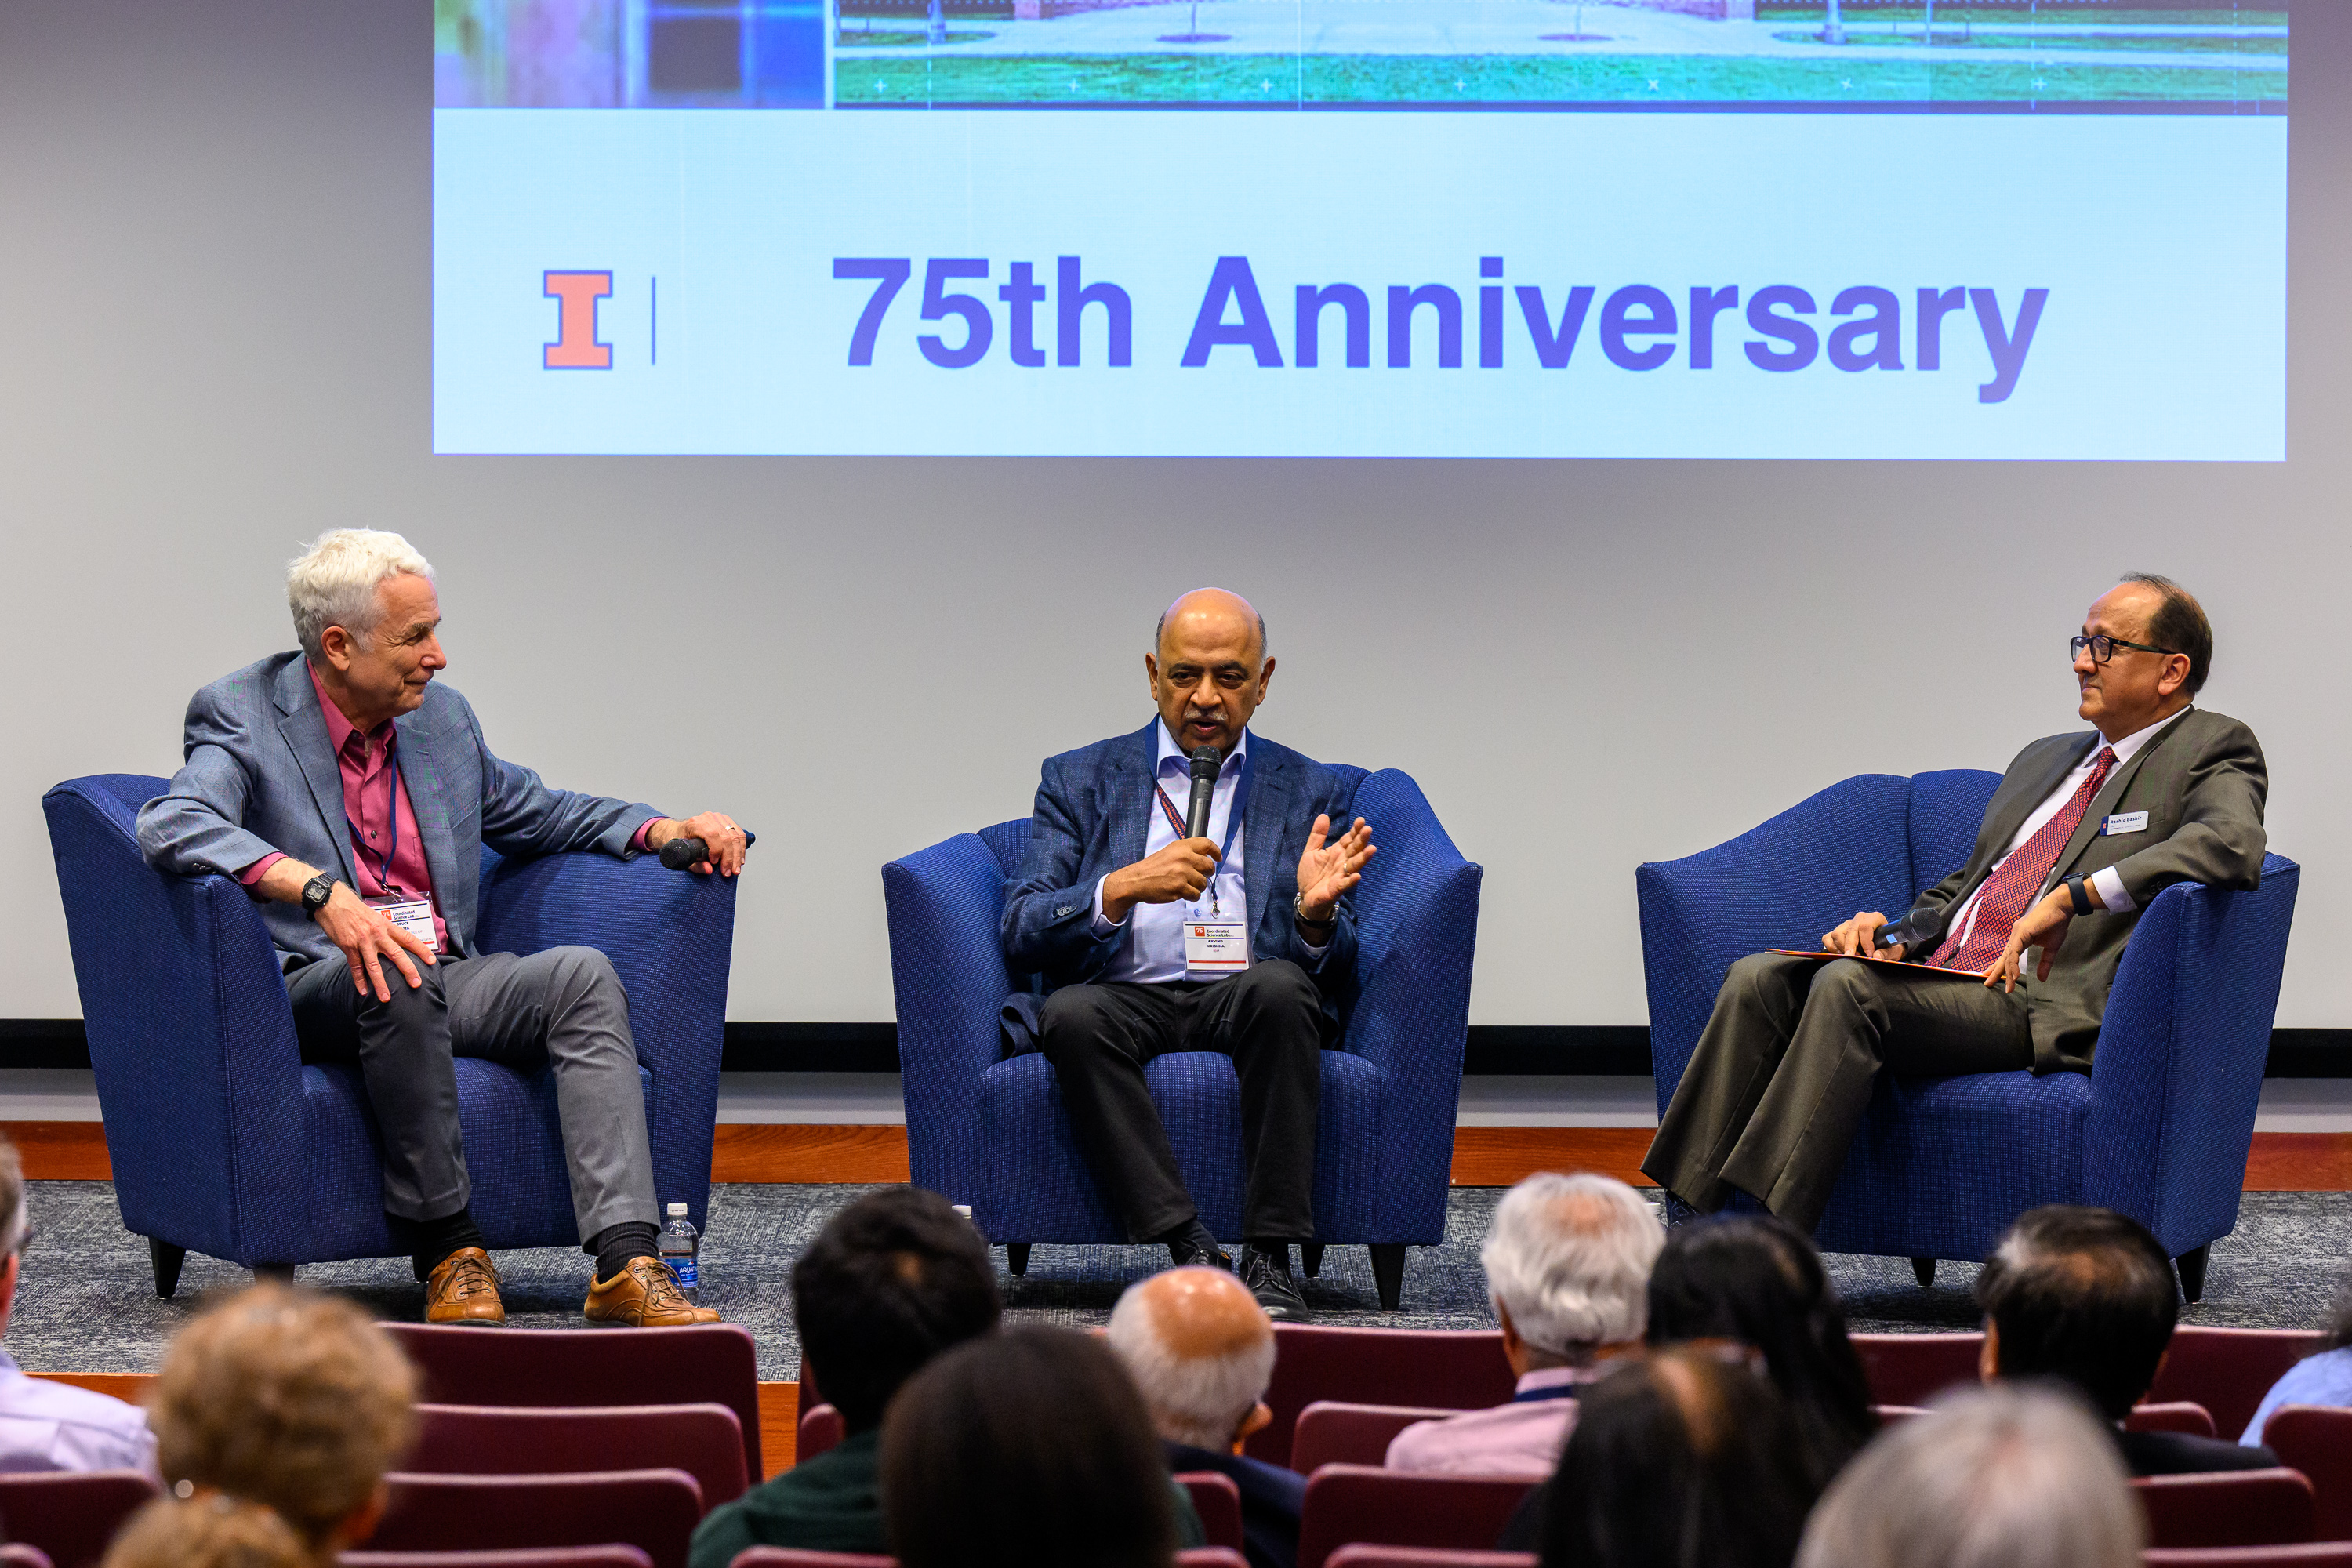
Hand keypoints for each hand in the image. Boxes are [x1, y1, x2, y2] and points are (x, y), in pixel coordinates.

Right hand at [314, 884, 435, 1000]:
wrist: (333, 902)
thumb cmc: (356, 909)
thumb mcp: (376, 917)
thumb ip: (385, 931)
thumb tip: (397, 943)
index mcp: (387, 925)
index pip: (408, 938)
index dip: (421, 950)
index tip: (432, 961)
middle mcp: (377, 934)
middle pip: (396, 954)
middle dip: (407, 970)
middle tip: (416, 983)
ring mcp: (362, 941)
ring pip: (374, 966)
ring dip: (381, 983)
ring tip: (386, 998)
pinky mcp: (348, 947)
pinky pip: (355, 967)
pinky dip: (359, 980)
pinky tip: (363, 992)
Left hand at [650, 812, 750, 875]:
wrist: (677, 831)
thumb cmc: (677, 841)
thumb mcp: (681, 855)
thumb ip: (695, 865)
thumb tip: (709, 870)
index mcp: (695, 823)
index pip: (712, 834)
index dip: (717, 850)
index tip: (714, 863)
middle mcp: (708, 818)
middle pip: (726, 837)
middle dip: (730, 858)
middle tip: (729, 872)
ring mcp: (718, 818)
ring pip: (735, 836)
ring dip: (738, 855)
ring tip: (735, 869)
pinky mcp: (725, 821)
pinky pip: (739, 833)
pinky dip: (741, 848)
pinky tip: (740, 859)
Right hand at [1101, 837, 1221, 922]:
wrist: (1137, 880)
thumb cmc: (1152, 867)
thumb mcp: (1170, 852)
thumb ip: (1187, 853)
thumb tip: (1205, 858)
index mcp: (1182, 847)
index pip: (1207, 844)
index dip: (1216, 851)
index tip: (1218, 857)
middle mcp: (1184, 858)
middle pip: (1209, 867)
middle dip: (1206, 873)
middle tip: (1198, 876)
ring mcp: (1183, 874)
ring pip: (1204, 883)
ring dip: (1197, 887)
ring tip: (1185, 885)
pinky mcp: (1180, 888)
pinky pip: (1196, 894)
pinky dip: (1191, 896)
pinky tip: (1182, 893)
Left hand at [1296, 815, 1374, 924]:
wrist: (1305, 896)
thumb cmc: (1311, 874)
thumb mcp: (1311, 851)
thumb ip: (1318, 835)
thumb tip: (1324, 815)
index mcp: (1337, 852)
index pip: (1349, 839)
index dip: (1355, 831)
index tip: (1361, 821)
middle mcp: (1342, 862)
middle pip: (1355, 850)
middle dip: (1362, 840)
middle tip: (1368, 830)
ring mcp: (1341, 875)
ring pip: (1355, 865)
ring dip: (1363, 858)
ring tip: (1372, 849)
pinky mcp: (1336, 889)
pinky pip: (1345, 884)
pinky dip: (1351, 880)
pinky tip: (1357, 876)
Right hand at [1822, 911, 1897, 960]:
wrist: (1884, 946)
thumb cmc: (1889, 947)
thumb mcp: (1894, 951)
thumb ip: (1887, 953)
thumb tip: (1876, 956)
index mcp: (1874, 918)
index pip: (1865, 927)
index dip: (1866, 942)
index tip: (1869, 955)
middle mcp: (1860, 918)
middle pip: (1849, 930)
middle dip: (1850, 946)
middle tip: (1853, 958)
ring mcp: (1847, 924)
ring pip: (1836, 933)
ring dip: (1841, 948)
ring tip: (1850, 956)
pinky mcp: (1838, 931)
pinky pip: (1827, 937)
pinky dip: (1831, 947)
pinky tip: (1840, 954)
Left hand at [1985, 888, 2073, 993]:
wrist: (2062, 907)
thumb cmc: (2056, 924)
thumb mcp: (2051, 948)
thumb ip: (2044, 963)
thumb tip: (2041, 979)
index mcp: (2020, 939)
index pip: (2007, 955)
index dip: (2000, 966)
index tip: (1991, 976)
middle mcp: (2015, 936)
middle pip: (2003, 957)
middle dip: (1996, 971)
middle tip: (1987, 984)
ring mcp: (2017, 933)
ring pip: (2008, 956)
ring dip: (2008, 973)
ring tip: (2008, 987)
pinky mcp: (2022, 932)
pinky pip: (2015, 951)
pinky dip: (2014, 964)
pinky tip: (2014, 975)